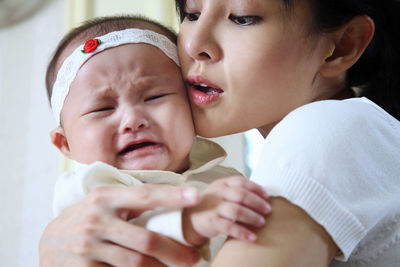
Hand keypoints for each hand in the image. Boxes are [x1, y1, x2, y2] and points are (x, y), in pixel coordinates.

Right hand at [39, 184, 200, 266]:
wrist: (50, 242)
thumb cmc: (87, 217)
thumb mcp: (104, 202)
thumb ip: (130, 201)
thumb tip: (172, 199)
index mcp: (105, 197)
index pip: (144, 195)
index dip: (171, 196)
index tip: (195, 197)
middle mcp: (97, 220)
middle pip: (145, 239)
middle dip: (174, 250)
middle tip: (193, 257)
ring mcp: (89, 246)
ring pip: (135, 263)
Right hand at [183, 176, 270, 245]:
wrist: (190, 217)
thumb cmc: (211, 204)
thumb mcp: (222, 193)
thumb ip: (238, 191)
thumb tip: (262, 195)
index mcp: (222, 184)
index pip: (241, 181)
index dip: (256, 188)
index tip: (267, 195)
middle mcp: (218, 193)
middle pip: (241, 195)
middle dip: (257, 203)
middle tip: (268, 210)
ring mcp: (214, 207)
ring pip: (236, 211)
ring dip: (252, 217)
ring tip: (262, 222)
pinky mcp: (211, 222)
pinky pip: (229, 227)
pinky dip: (242, 232)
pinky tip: (252, 237)